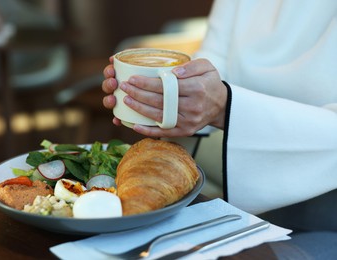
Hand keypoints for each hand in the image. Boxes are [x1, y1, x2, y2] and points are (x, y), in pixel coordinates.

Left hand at [102, 58, 227, 136]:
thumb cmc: (210, 83)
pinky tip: (134, 125)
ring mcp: (188, 121)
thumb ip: (191, 66)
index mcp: (197, 89)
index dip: (147, 83)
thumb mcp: (207, 67)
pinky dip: (148, 130)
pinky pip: (164, 132)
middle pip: (160, 101)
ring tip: (125, 100)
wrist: (221, 105)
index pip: (167, 86)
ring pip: (159, 116)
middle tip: (124, 87)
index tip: (132, 78)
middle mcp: (193, 106)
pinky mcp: (185, 131)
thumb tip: (173, 72)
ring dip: (139, 109)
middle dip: (138, 94)